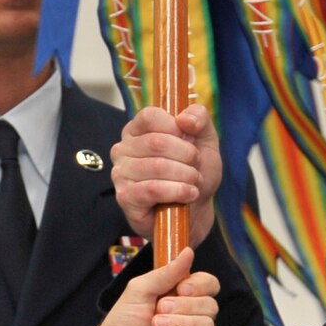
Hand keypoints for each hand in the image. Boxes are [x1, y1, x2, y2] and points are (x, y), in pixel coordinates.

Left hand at [94, 247, 220, 325]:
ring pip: (208, 325)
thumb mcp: (140, 289)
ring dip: (181, 323)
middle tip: (159, 309)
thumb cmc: (123, 322)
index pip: (209, 284)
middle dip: (184, 306)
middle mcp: (191, 315)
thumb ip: (166, 272)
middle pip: (210, 305)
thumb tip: (188, 252)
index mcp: (182, 296)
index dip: (200, 285)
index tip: (180, 288)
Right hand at [112, 104, 219, 245]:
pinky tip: (188, 195)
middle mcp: (123, 149)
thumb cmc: (195, 172)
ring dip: (186, 176)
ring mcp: (120, 173)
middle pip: (157, 142)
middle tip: (196, 168)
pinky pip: (152, 189)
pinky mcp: (124, 197)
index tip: (189, 141)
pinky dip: (177, 191)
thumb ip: (200, 118)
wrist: (195, 209)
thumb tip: (185, 119)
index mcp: (137, 130)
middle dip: (187, 156)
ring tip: (194, 183)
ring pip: (157, 166)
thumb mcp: (205, 140)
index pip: (150, 116)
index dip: (176, 128)